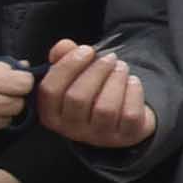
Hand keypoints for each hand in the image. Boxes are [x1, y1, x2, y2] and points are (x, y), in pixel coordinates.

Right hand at [33, 41, 152, 152]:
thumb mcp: (75, 75)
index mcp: (51, 114)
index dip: (67, 66)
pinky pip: (129, 115)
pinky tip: (133, 81)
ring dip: (115, 80)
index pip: (49, 90)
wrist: (123, 116)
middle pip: (77, 97)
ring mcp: (98, 136)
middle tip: (110, 58)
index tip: (87, 49)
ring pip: (104, 108)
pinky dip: (133, 92)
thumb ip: (64, 57)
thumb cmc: (93, 91)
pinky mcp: (124, 137)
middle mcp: (71, 130)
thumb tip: (64, 46)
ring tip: (122, 67)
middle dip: (96, 71)